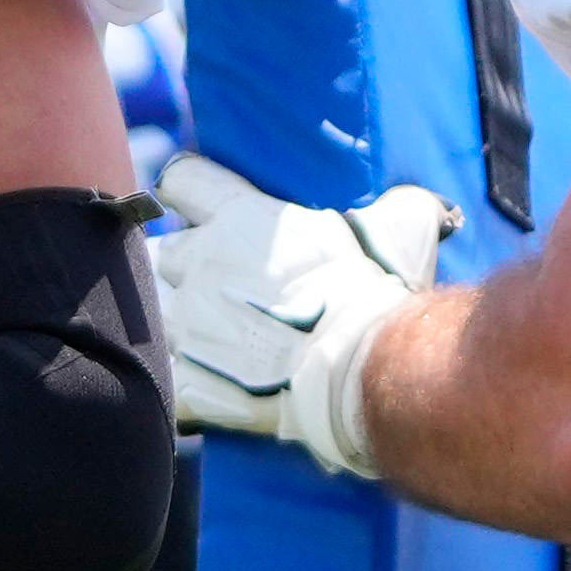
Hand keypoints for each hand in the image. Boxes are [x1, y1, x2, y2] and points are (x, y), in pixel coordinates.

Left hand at [151, 156, 456, 481]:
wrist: (360, 369)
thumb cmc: (378, 292)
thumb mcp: (404, 227)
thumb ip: (401, 206)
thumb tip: (423, 204)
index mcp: (241, 220)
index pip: (181, 181)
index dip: (185, 191)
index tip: (195, 205)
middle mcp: (200, 265)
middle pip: (157, 252)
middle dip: (177, 266)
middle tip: (210, 284)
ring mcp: (186, 326)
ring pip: (148, 314)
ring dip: (167, 323)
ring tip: (199, 337)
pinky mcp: (187, 380)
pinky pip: (162, 381)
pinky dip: (173, 387)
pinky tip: (194, 389)